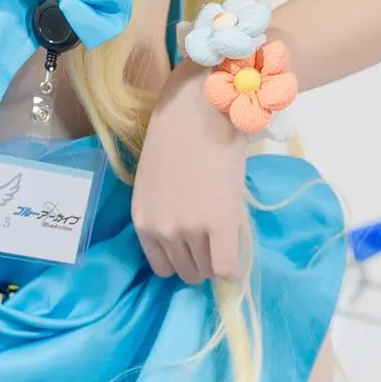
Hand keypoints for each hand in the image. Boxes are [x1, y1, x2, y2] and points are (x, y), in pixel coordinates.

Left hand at [130, 58, 251, 282]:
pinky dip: (234, 267)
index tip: (196, 247)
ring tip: (225, 231)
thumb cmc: (177, 138)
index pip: (163, 268)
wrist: (199, 110)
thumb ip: (167, 215)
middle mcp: (162, 230)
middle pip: (187, 272)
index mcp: (143, 222)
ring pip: (207, 270)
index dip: (183, 259)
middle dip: (202, 260)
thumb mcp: (158, 186)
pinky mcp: (219, 223)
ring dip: (218, 258)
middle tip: (215, 236)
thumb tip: (189, 243)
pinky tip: (237, 248)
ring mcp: (189, 229)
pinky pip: (228, 267)